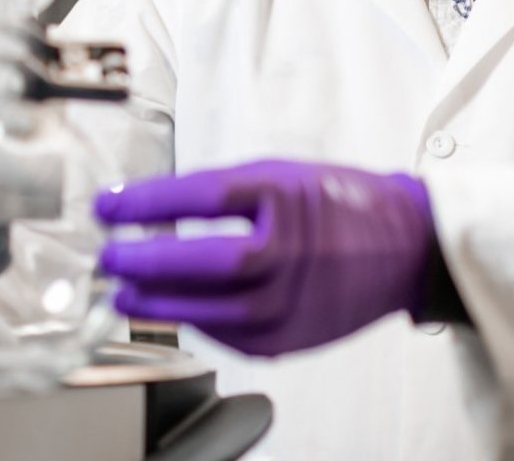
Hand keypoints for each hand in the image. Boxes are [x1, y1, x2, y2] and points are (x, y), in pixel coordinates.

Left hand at [94, 159, 434, 356]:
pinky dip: (196, 325)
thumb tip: (151, 206)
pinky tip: (173, 313)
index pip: (200, 197)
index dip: (144, 202)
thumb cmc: (339, 204)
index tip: (107, 207)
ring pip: (212, 310)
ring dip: (157, 304)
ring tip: (124, 296)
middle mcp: (291, 250)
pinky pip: (231, 337)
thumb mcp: (281, 174)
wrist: (406, 246)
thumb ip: (223, 190)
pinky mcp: (294, 338)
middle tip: (109, 258)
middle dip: (143, 262)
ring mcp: (295, 299)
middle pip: (203, 261)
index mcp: (285, 196)